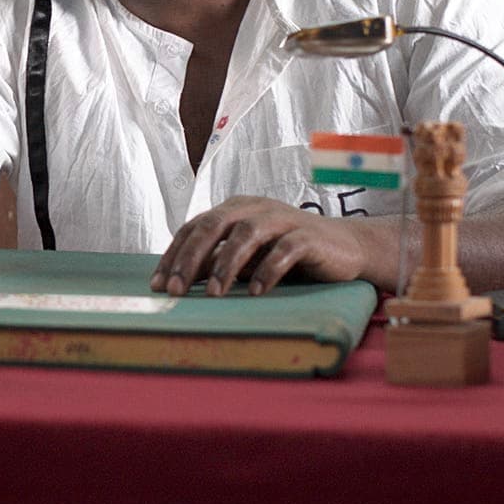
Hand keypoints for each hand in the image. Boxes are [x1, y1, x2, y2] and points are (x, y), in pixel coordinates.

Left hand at [150, 196, 382, 296]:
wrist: (345, 249)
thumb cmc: (287, 254)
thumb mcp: (246, 257)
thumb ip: (216, 262)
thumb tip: (176, 281)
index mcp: (235, 209)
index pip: (195, 227)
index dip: (174, 254)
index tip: (158, 285)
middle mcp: (254, 208)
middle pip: (214, 225)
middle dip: (191, 259)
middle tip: (176, 290)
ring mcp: (282, 219)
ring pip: (247, 234)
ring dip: (227, 265)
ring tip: (214, 295)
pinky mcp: (309, 235)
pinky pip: (285, 250)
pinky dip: (268, 270)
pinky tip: (256, 293)